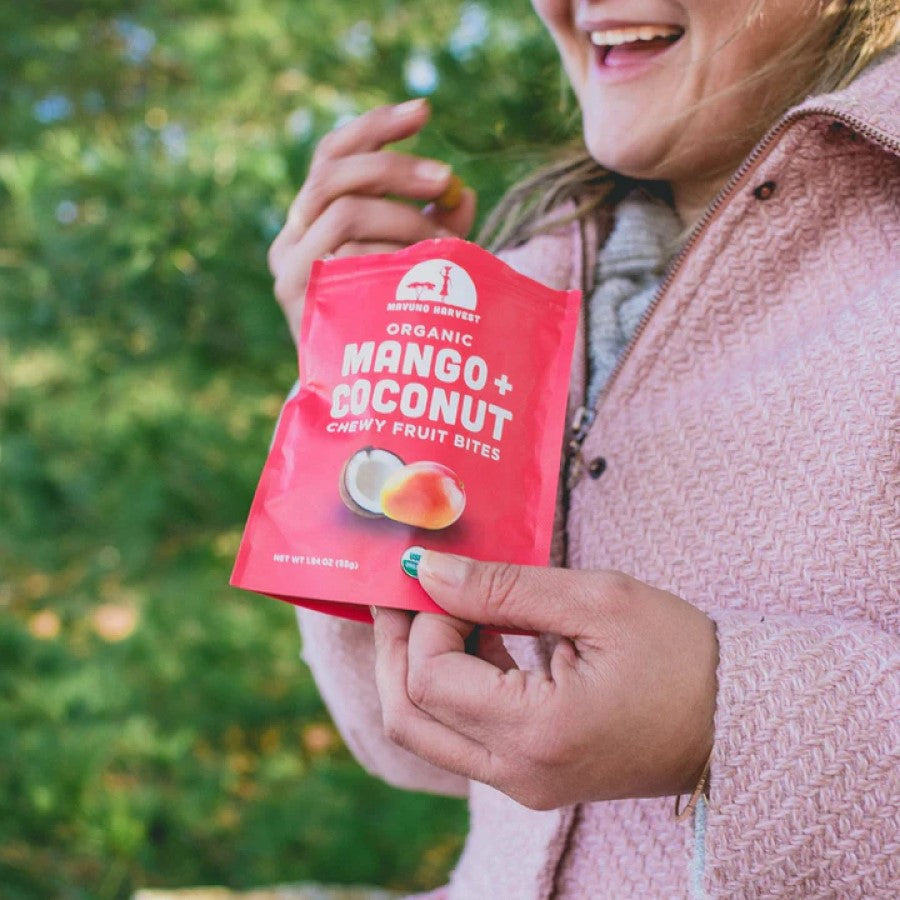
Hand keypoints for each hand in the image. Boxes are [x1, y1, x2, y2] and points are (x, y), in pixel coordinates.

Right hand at [267, 98, 476, 342]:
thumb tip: (463, 193)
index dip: (376, 128)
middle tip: (446, 179)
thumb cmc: (393, 323)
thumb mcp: (418, 265)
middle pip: (336, 174)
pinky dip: (393, 255)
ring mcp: (288, 264)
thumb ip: (436, 228)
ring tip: (445, 248)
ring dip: (405, 220)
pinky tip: (422, 273)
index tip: (425, 112)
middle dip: (397, 169)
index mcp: (313, 218)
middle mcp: (291, 235)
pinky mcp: (297, 294)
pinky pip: (350, 254)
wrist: (362, 394)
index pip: (333, 155)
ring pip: (346, 211)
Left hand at [372, 552, 717, 809]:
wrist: (734, 719)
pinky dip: (449, 685)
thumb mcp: (596, 601)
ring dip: (415, 665)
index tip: (445, 576)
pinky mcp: (529, 776)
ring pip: (425, 731)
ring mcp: (521, 783)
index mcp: (537, 731)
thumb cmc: (681, 655)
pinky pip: (460, 736)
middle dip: (394, 646)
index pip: (430, 678)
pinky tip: (473, 638)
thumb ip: (504, 586)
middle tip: (402, 592)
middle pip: (408, 716)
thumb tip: (430, 570)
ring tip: (437, 607)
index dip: (424, 620)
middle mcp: (518, 773)